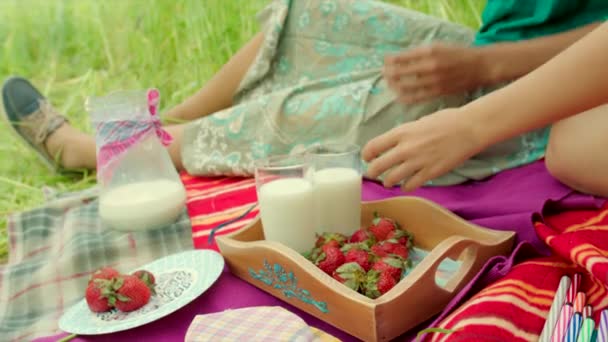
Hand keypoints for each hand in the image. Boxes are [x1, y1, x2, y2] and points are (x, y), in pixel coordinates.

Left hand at [362, 108, 484, 190]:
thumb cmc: (446, 120)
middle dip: (372, 172)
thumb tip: (395, 143)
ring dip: (388, 181)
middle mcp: (406, 148)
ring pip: (391, 179)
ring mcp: (417, 162)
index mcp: (401, 132)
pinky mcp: (430, 173)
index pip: (373, 146)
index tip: (367, 158)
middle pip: (377, 166)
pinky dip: (406, 187)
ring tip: (389, 181)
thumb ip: (405, 134)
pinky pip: (410, 185)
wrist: (469, 129)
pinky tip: (407, 184)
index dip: (366, 155)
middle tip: (374, 174)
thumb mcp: (419, 122)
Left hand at [383, 43, 486, 103]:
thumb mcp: (437, 47)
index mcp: (429, 52)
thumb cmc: (457, 54)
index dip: (389, 61)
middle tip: (385, 74)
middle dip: (388, 74)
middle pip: (400, 73)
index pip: (401, 58)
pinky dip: (404, 97)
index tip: (385, 62)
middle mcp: (430, 66)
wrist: (480, 66)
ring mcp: (433, 81)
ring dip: (394, 86)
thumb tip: (397, 59)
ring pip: (405, 87)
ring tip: (390, 85)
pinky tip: (399, 96)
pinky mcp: (437, 93)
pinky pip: (415, 98)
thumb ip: (418, 53)